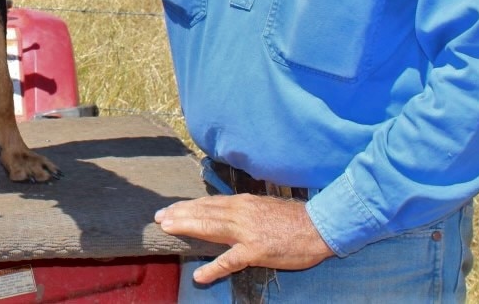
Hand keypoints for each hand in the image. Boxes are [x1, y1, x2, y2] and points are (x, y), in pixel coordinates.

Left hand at [153, 194, 334, 283]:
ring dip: (187, 228)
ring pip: (210, 228)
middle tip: (159, 217)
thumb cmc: (293, 219)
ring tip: (168, 230)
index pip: (208, 202)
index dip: (187, 205)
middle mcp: (240, 212)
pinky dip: (214, 268)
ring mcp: (247, 231)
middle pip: (203, 212)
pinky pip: (230, 261)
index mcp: (242, 202)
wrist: (320, 226)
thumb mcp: (263, 207)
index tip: (170, 208)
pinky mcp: (256, 251)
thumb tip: (224, 211)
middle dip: (179, 214)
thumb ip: (243, 209)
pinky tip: (200, 275)